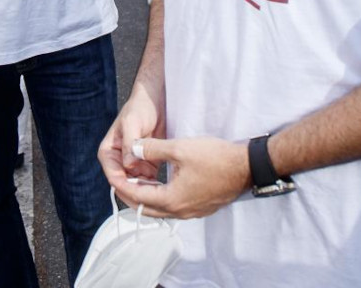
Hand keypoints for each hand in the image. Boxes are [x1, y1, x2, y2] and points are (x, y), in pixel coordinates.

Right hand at [98, 89, 165, 189]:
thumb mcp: (133, 122)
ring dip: (148, 193)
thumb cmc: (139, 107)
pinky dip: (156, 187)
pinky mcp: (146, 165)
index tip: (140, 196)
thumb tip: (128, 164)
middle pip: (125, 185)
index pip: (114, 176)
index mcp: (109, 152)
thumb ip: (130, 143)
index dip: (126, 188)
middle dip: (138, 194)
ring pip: (137, 186)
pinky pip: (149, 181)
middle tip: (154, 202)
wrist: (155, 101)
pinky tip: (167, 190)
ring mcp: (132, 164)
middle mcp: (118, 161)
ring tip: (162, 198)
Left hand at [112, 136, 250, 219]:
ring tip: (135, 180)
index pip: (137, 197)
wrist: (248, 167)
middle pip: (146, 209)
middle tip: (118, 180)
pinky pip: (172, 206)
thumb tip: (133, 149)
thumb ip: (153, 149)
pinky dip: (159, 197)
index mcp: (172, 200)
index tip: (112, 174)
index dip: (121, 185)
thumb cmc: (216, 158)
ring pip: (159, 209)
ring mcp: (192, 211)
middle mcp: (181, 211)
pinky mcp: (200, 207)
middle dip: (129, 194)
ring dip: (145, 197)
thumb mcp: (180, 148)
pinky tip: (158, 183)